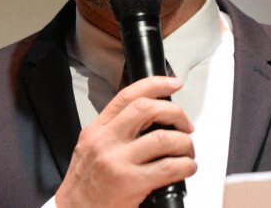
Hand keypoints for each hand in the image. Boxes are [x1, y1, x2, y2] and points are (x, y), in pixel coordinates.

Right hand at [55, 76, 195, 207]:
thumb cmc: (83, 186)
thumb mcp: (90, 148)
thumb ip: (112, 131)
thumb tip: (147, 118)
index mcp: (97, 129)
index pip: (127, 95)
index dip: (154, 84)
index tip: (172, 83)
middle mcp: (106, 140)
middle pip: (146, 109)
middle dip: (175, 112)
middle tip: (185, 124)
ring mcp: (118, 161)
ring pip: (163, 138)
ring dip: (184, 143)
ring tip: (187, 150)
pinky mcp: (130, 183)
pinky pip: (168, 167)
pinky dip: (185, 166)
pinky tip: (186, 168)